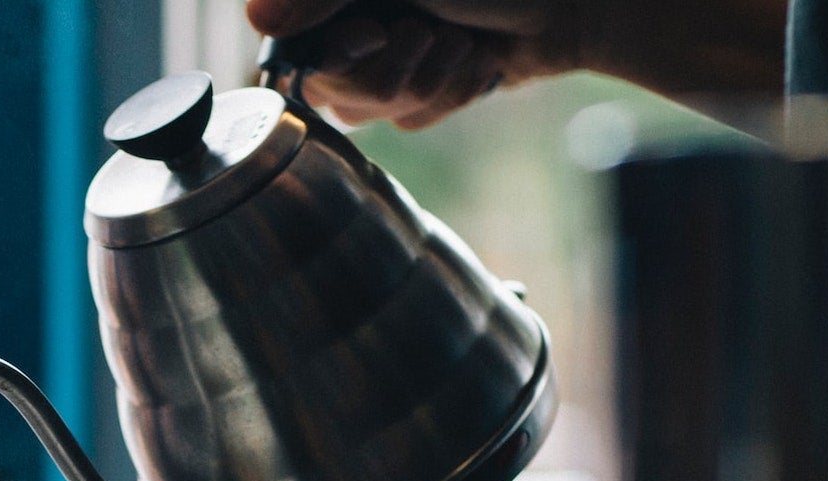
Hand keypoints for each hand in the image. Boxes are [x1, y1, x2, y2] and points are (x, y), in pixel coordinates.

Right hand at [248, 0, 579, 128]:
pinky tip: (477, 64)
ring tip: (463, 44)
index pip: (294, 51)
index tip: (376, 34)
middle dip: (395, 71)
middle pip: (336, 93)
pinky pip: (413, 121)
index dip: (336, 56)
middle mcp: (354, 24)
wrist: (571, 4)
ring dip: (432, 81)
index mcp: (340, 1)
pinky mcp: (423, 87)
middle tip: (430, 33)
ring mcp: (390, 58)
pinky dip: (453, 94)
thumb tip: (255, 18)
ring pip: (377, 113)